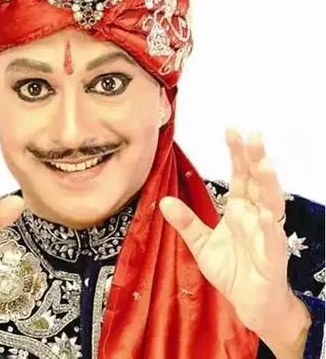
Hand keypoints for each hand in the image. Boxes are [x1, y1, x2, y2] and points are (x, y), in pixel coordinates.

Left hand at [159, 128, 304, 340]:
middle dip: (255, 159)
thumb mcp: (201, 244)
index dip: (237, 154)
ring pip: (272, 205)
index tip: (231, 131)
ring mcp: (266, 236)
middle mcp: (256, 217)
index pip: (240, 176)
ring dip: (269, 184)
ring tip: (264, 164)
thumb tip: (163, 201)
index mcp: (240, 210)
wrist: (250, 305)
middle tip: (252, 135)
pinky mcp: (272, 259)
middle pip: (258, 182)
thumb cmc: (233, 271)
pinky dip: (269, 229)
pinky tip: (264, 216)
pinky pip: (272, 241)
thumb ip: (185, 222)